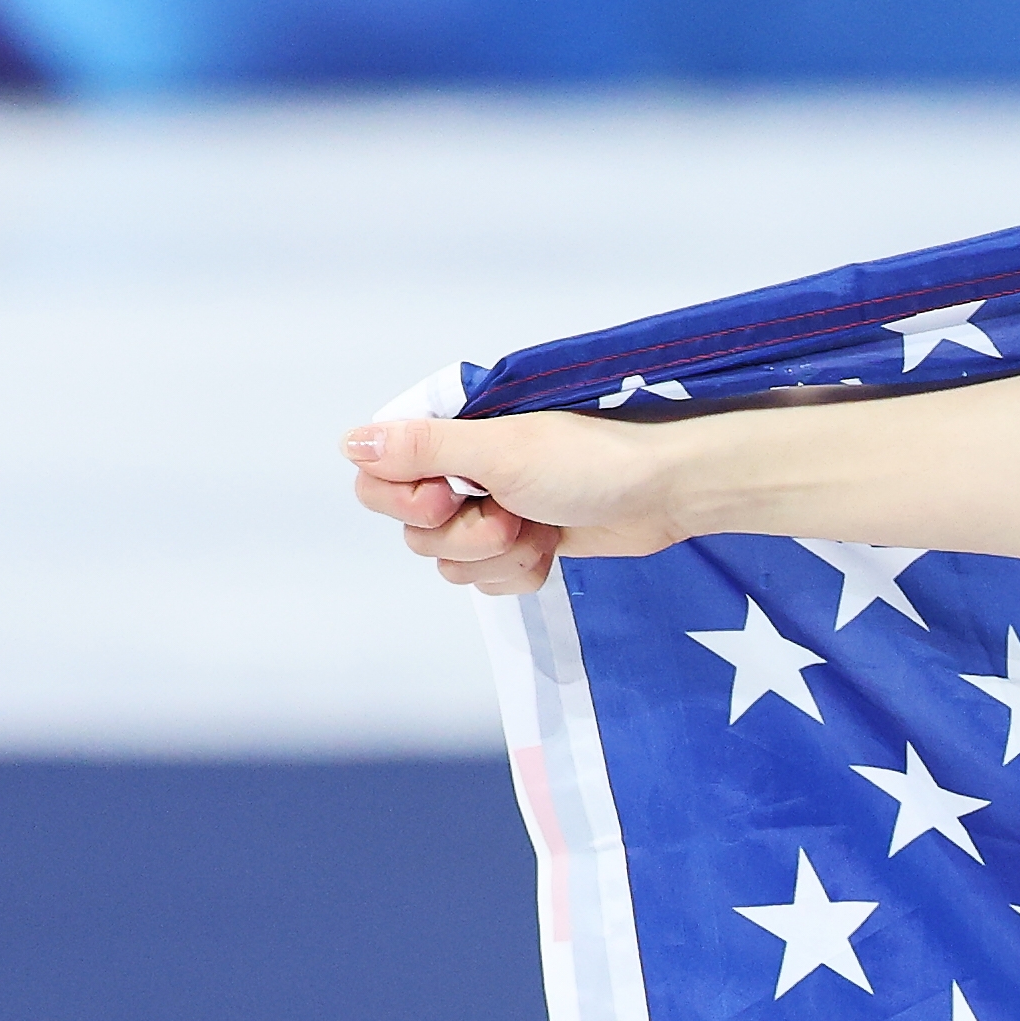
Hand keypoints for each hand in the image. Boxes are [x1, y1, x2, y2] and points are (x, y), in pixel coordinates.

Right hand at [339, 411, 688, 598]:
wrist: (669, 492)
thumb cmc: (595, 459)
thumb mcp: (501, 450)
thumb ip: (424, 449)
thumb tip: (350, 442)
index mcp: (451, 439)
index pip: (377, 480)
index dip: (403, 501)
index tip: (446, 497)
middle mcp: (462, 474)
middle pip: (414, 532)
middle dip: (465, 536)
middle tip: (511, 514)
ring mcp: (492, 512)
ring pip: (450, 563)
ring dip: (498, 556)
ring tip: (541, 528)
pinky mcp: (522, 546)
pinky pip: (487, 581)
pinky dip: (519, 572)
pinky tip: (552, 549)